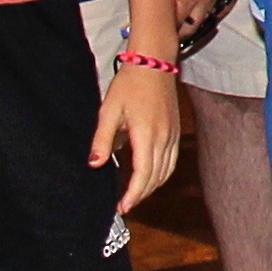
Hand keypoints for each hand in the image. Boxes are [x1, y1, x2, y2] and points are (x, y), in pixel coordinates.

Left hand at [92, 58, 182, 206]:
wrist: (154, 63)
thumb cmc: (130, 84)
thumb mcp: (109, 111)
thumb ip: (102, 140)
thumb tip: (95, 164)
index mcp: (146, 134)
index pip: (143, 174)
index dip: (133, 195)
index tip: (122, 207)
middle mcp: (164, 138)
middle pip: (156, 177)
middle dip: (141, 194)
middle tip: (125, 205)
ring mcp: (172, 135)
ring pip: (166, 171)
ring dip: (152, 186)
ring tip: (136, 194)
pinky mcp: (175, 131)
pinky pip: (171, 161)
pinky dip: (161, 174)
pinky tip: (151, 177)